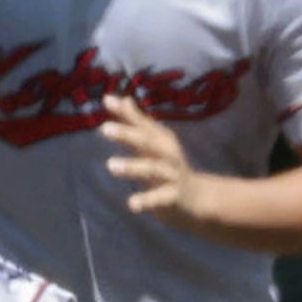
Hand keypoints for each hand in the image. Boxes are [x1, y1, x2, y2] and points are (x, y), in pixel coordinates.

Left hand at [96, 95, 208, 226]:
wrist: (198, 198)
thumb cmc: (168, 166)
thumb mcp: (150, 143)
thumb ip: (132, 122)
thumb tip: (111, 97)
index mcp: (160, 140)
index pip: (141, 123)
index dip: (125, 112)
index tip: (106, 99)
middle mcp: (167, 154)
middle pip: (148, 141)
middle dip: (128, 134)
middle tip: (104, 128)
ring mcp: (171, 175)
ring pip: (154, 168)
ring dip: (133, 166)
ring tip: (111, 165)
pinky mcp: (174, 196)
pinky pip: (160, 198)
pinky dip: (147, 200)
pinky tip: (132, 204)